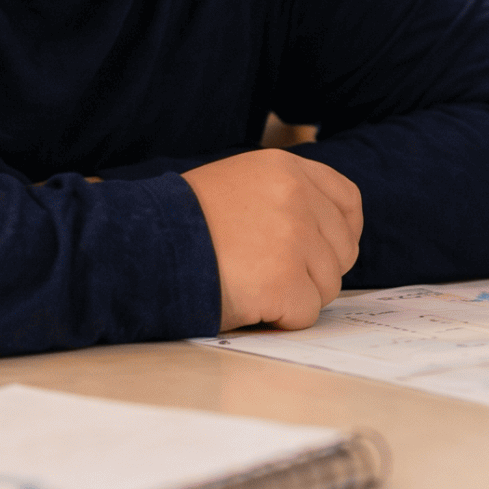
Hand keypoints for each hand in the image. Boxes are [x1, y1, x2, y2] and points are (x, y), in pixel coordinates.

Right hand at [184, 148, 363, 330]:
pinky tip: (249, 302)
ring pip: (328, 285)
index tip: (323, 252)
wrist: (140, 247)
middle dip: (314, 272)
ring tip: (252, 284)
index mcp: (286, 169)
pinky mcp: (283, 280)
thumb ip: (283, 198)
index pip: (348, 201)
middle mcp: (296, 197)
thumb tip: (327, 232)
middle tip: (270, 276)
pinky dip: (281, 319)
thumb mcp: (238, 185)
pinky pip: (305, 313)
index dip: (341, 234)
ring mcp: (293, 238)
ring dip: (296, 296)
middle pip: (342, 251)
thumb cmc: (183, 225)